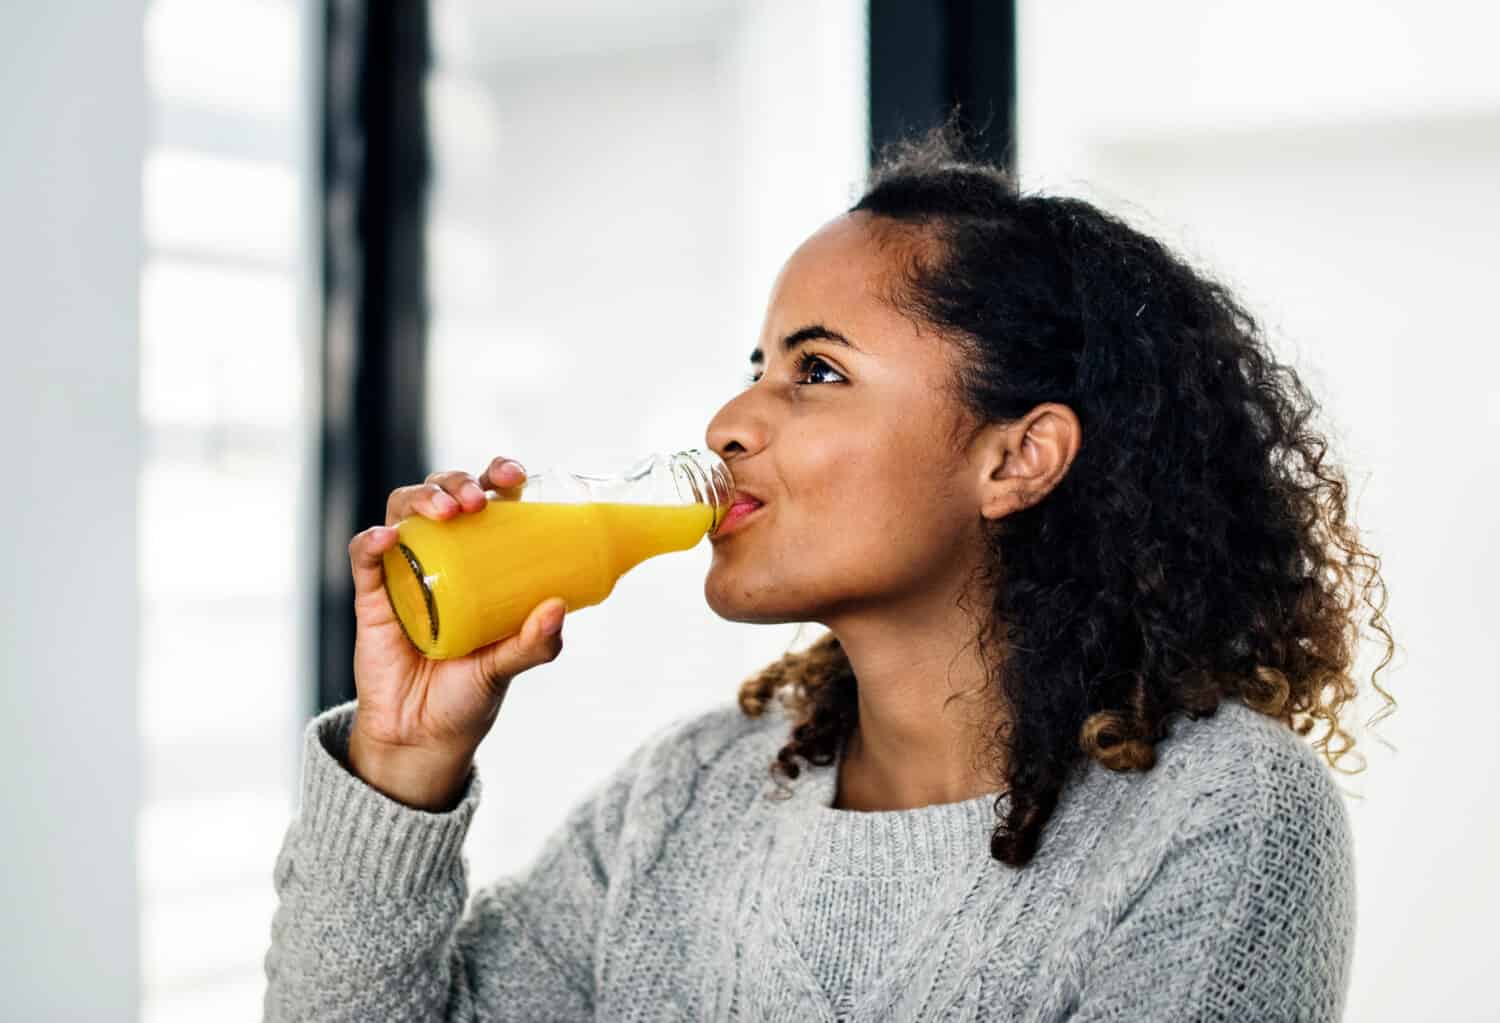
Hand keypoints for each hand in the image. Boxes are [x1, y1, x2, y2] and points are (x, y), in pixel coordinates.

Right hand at [344, 456, 565, 803]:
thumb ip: (533, 643)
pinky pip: (364, 558)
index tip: (514, 476)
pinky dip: (371, 541)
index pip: (490, 501)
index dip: (498, 476)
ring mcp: (404, 572)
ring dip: (421, 498)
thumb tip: (556, 607)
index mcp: (482, 561)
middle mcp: (442, 557)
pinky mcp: (372, 598)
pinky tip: (387, 538)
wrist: (421, 739)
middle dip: (457, 482)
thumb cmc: (468, 696)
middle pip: (442, 494)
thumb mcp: (507, 667)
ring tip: (446, 512)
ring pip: (401, 511)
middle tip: (477, 500)